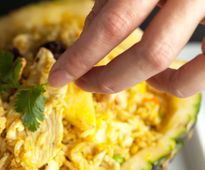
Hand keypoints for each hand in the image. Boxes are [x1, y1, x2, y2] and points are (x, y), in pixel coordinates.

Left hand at [49, 0, 204, 97]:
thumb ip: (112, 1)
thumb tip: (87, 40)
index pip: (114, 23)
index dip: (81, 57)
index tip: (58, 77)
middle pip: (152, 53)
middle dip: (109, 78)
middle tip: (86, 82)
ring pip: (189, 72)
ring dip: (154, 84)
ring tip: (128, 78)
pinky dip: (183, 82)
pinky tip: (164, 76)